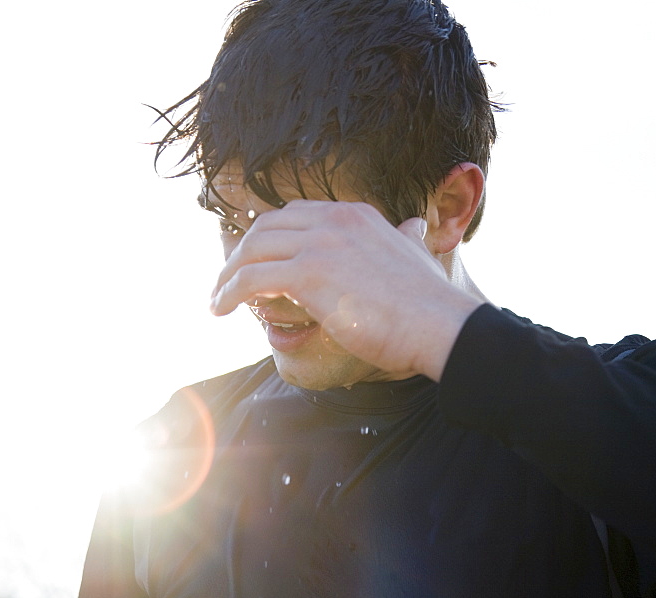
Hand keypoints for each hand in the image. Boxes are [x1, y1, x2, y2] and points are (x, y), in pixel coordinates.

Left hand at [209, 200, 484, 380]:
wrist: (440, 325)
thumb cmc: (429, 303)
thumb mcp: (417, 253)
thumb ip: (407, 238)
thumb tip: (413, 229)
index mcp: (354, 214)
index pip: (293, 214)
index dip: (266, 238)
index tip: (253, 260)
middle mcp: (334, 220)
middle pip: (265, 228)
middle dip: (240, 253)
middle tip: (226, 279)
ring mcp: (320, 244)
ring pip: (253, 251)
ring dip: (227, 275)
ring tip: (216, 298)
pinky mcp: (309, 274)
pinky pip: (252, 278)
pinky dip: (228, 292)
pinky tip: (220, 308)